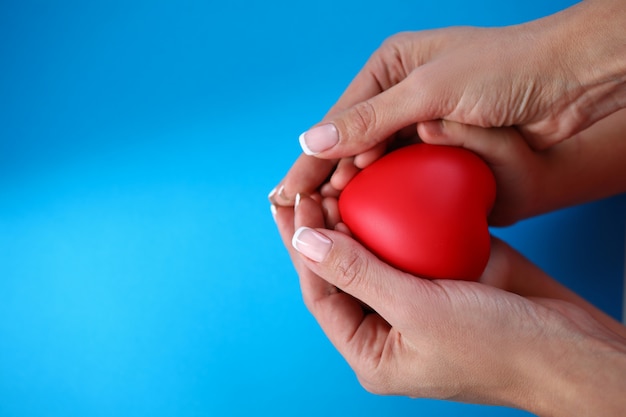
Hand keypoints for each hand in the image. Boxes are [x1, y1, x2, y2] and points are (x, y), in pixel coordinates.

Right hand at [270, 0, 625, 204]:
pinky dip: (388, 193)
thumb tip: (314, 141)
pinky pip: (404, 174)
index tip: (285, 194)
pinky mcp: (443, 147)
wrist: (572, 84)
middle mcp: (401, 94)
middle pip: (352, 143)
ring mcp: (422, 123)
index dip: (311, 158)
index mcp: (391, 66)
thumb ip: (370, 119)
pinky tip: (371, 213)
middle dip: (329, 179)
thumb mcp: (430, 89)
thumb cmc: (506, 70)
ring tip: (333, 219)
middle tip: (306, 216)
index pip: (339, 119)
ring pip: (377, 163)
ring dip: (356, 189)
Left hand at [274, 195, 625, 415]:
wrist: (572, 347)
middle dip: (324, 228)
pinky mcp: (444, 273)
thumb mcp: (418, 313)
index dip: (303, 249)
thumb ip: (359, 274)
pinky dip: (398, 212)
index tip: (294, 205)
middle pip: (343, 269)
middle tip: (310, 185)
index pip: (321, 293)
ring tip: (339, 177)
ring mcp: (416, 296)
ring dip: (359, 215)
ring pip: (374, 250)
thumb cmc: (498, 347)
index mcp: (372, 350)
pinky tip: (384, 182)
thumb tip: (306, 240)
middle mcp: (389, 324)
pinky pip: (411, 239)